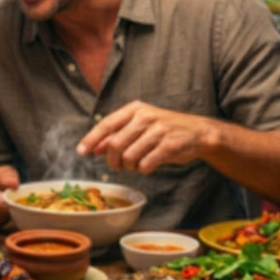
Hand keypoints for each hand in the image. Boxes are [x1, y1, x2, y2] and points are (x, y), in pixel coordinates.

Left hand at [77, 101, 219, 173]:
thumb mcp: (139, 127)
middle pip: (115, 144)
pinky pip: (146, 164)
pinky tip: (148, 166)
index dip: (91, 139)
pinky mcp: (170, 144)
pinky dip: (143, 169)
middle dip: (112, 160)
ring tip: (136, 164)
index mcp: (135, 109)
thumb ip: (117, 136)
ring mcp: (158, 130)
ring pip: (129, 156)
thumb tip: (94, 148)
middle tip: (117, 166)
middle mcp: (145, 116)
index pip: (106, 124)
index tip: (81, 152)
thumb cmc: (164, 130)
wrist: (198, 132)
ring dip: (129, 166)